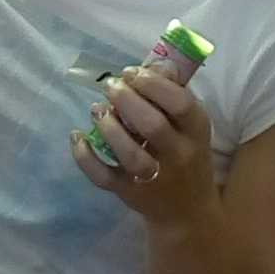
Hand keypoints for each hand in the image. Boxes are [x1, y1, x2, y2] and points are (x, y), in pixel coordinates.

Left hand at [72, 63, 214, 226]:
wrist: (187, 211)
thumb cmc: (186, 155)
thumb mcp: (190, 126)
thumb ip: (173, 95)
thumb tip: (155, 62)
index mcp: (197, 132)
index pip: (180, 103)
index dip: (152, 84)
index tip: (131, 72)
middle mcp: (179, 156)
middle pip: (152, 124)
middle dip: (126, 100)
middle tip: (110, 86)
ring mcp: (154, 178)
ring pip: (129, 153)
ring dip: (108, 126)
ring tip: (97, 109)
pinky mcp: (129, 193)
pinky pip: (103, 176)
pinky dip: (85, 157)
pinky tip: (77, 136)